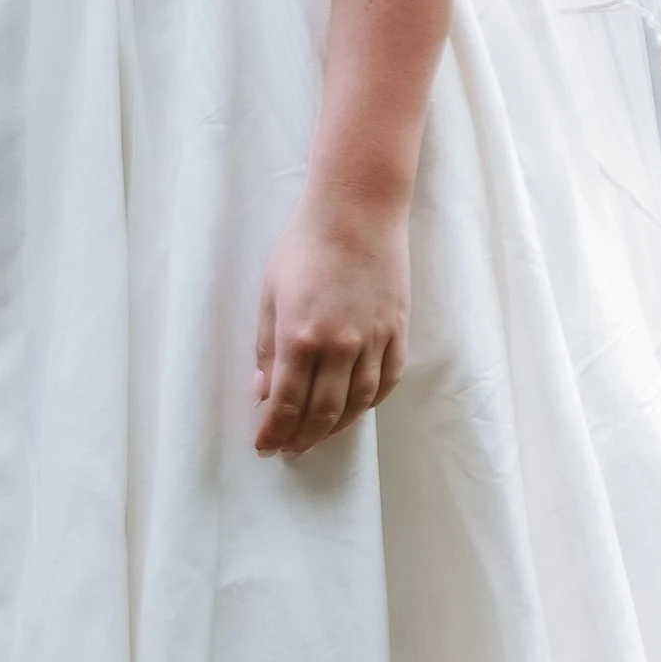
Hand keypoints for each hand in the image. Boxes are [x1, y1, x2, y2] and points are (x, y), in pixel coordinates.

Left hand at [252, 193, 408, 457]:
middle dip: (302, 438)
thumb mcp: (270, 295)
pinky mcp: (398, 331)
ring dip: (336, 428)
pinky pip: (387, 381)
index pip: (286, 404)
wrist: (356, 212)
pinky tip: (355, 410)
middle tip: (288, 450)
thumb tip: (263, 393)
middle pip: (323, 413)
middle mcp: (340, 346)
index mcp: (300, 337)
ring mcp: (374, 340)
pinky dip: (370, 404)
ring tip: (317, 436)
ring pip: (358, 404)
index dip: (274, 432)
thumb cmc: (304, 247)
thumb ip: (267, 349)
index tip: (264, 446)